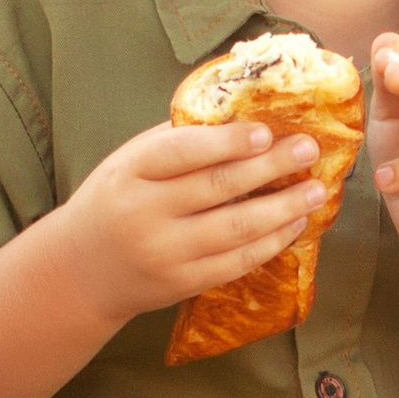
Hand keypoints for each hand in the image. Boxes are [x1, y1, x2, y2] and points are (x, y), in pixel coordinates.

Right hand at [53, 120, 329, 327]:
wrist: (82, 270)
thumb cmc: (116, 200)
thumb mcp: (129, 162)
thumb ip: (177, 142)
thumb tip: (244, 114)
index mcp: (130, 172)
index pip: (181, 152)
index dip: (226, 142)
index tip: (266, 131)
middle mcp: (145, 213)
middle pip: (217, 188)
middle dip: (270, 167)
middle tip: (308, 150)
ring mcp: (165, 253)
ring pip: (235, 229)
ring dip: (283, 209)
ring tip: (316, 190)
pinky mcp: (182, 283)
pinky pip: (235, 263)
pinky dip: (270, 243)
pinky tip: (295, 225)